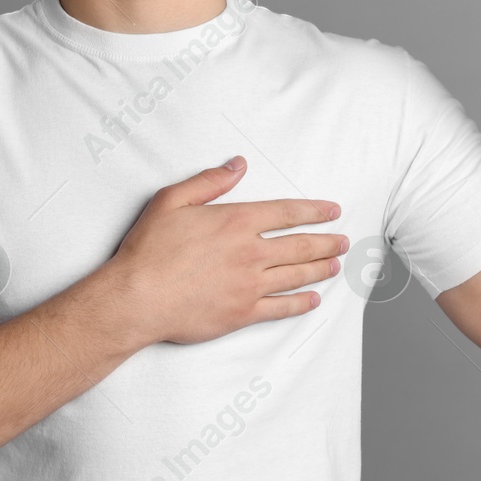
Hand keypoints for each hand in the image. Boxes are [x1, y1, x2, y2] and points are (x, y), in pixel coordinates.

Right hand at [106, 157, 346, 345]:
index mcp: (236, 222)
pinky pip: (281, 308)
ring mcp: (249, 285)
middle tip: (343, 240)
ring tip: (335, 265)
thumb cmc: (149, 250)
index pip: (287, 212)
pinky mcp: (242, 314)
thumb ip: (209, 181)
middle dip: (327, 241)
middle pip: (300, 245)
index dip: (314, 210)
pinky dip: (301, 303)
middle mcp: (250, 253)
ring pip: (296, 275)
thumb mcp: (171, 201)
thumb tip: (238, 166)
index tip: (333, 211)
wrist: (137, 297)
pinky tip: (313, 300)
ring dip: (320, 269)